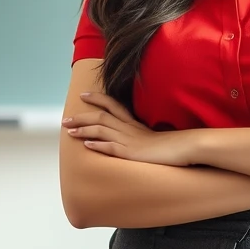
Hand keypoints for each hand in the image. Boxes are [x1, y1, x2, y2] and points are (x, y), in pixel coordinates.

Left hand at [61, 93, 194, 165]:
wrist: (184, 148)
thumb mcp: (154, 137)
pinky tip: (86, 145)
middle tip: (65, 119)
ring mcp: (129, 140)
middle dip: (81, 116)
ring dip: (83, 129)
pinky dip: (98, 145)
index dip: (98, 99)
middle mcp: (129, 129)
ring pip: (101, 130)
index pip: (113, 105)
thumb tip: (134, 139)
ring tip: (69, 131)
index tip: (84, 95)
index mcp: (134, 123)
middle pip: (101, 117)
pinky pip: (111, 147)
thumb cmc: (172, 145)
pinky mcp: (131, 153)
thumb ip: (141, 136)